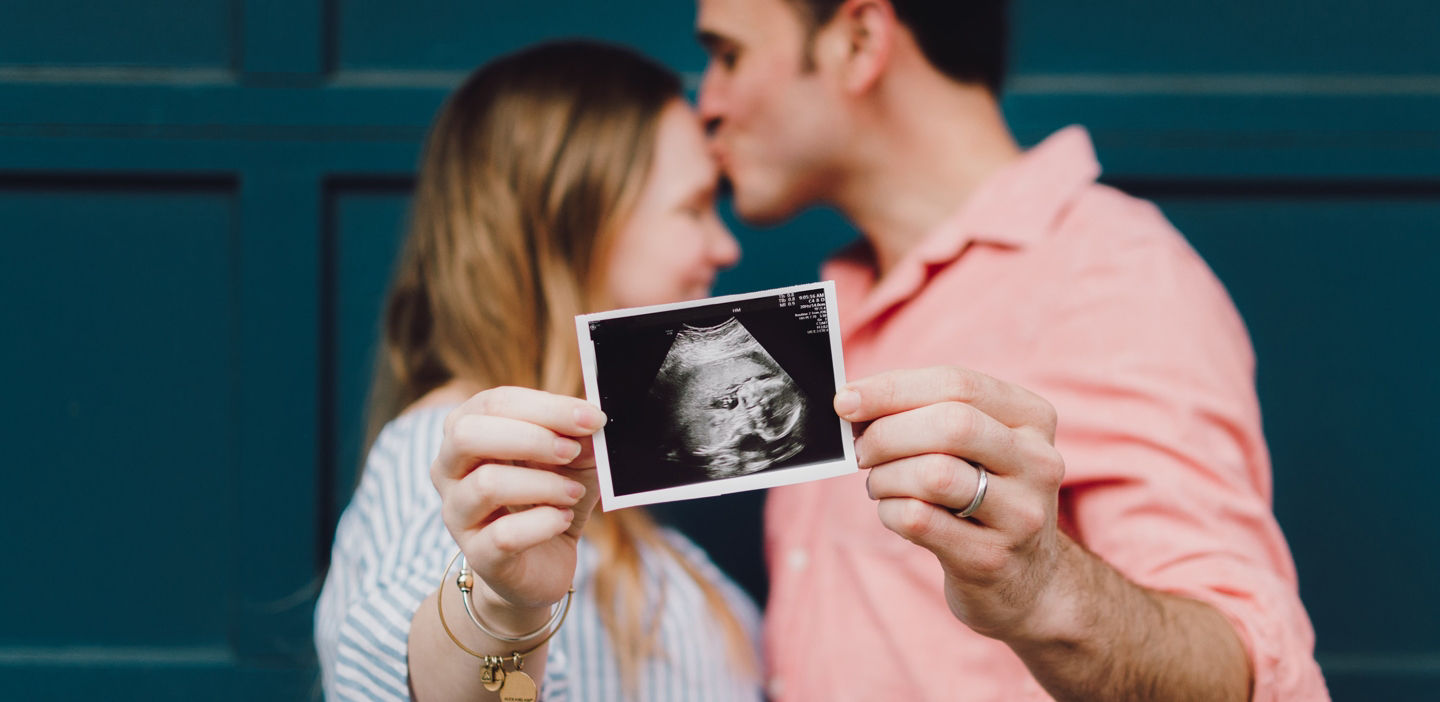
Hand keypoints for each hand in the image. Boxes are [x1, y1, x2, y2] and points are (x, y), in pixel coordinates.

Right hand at [430, 387, 606, 619]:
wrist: (543, 563)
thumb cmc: (551, 497)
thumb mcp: (572, 459)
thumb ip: (579, 435)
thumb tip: (591, 417)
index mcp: (467, 431)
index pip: (494, 403)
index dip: (546, 407)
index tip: (591, 418)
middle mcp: (449, 469)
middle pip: (468, 434)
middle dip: (531, 438)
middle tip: (571, 451)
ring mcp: (457, 514)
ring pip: (486, 484)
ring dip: (543, 484)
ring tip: (573, 493)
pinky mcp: (478, 555)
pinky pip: (504, 535)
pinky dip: (543, 523)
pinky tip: (562, 519)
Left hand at [836, 366, 1066, 641]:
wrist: (1026, 581)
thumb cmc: (983, 495)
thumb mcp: (977, 447)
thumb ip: (926, 414)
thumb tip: (854, 401)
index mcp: (1033, 419)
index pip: (957, 384)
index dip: (892, 389)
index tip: (846, 400)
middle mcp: (1038, 463)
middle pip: (951, 425)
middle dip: (887, 433)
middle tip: (861, 450)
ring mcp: (1021, 515)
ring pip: (934, 474)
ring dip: (886, 476)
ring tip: (879, 484)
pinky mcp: (991, 558)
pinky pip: (920, 520)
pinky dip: (890, 511)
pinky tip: (893, 512)